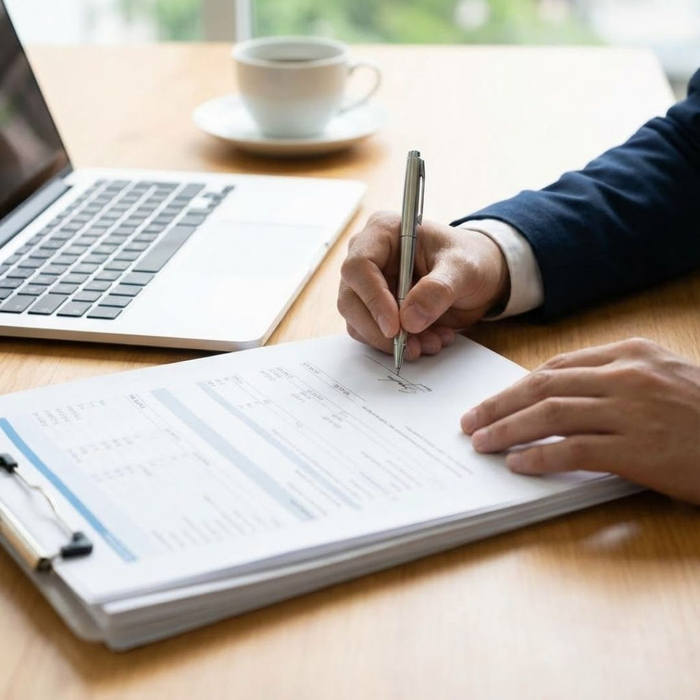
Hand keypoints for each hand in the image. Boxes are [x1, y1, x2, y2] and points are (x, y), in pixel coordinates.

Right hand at [337, 212, 509, 360]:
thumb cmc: (470, 259)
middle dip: (380, 330)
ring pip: (358, 322)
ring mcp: (368, 285)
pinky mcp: (374, 309)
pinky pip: (373, 334)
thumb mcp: (464, 269)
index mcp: (383, 232)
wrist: (479, 276)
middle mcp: (368, 257)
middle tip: (411, 346)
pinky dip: (397, 345)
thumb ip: (438, 289)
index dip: (373, 299)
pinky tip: (427, 340)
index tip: (395, 327)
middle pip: (350, 300)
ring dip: (391, 342)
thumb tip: (409, 319)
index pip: (358, 267)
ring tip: (430, 342)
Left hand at [461, 338, 699, 503]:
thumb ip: (613, 378)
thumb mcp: (662, 376)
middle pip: (543, 385)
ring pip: (550, 414)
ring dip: (507, 429)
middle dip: (499, 404)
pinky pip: (574, 450)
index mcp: (629, 353)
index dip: (517, 385)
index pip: (557, 365)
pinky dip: (539, 456)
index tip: (493, 400)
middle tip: (470, 420)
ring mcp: (631, 410)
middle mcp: (626, 375)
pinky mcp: (638, 449)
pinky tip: (517, 464)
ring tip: (481, 441)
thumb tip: (557, 393)